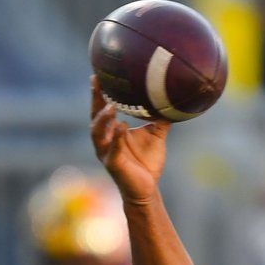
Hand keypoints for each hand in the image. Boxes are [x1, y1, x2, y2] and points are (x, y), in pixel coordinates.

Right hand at [89, 75, 169, 204]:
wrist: (147, 189)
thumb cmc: (147, 162)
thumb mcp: (155, 136)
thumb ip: (159, 120)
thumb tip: (170, 102)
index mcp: (111, 132)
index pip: (101, 109)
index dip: (98, 94)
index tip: (97, 75)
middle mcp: (104, 140)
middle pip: (94, 117)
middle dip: (95, 100)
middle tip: (97, 83)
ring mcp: (106, 152)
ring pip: (98, 133)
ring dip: (103, 119)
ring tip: (111, 106)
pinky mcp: (113, 165)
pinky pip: (113, 150)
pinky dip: (116, 138)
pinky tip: (122, 127)